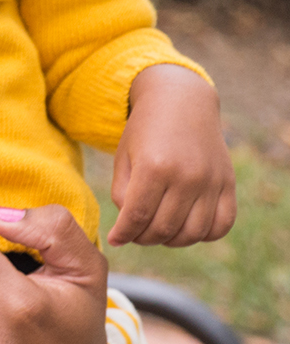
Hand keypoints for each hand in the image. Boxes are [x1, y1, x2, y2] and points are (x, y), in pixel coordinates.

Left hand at [109, 64, 235, 245]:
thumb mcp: (123, 156)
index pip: (137, 217)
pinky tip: (186, 227)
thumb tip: (129, 227)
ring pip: (192, 233)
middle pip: (164, 229)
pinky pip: (221, 225)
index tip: (115, 239)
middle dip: (143, 238)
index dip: (123, 234)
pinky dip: (203, 236)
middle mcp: (186, 177)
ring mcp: (211, 182)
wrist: (181, 102)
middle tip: (135, 234)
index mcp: (154, 167)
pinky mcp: (228, 184)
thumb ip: (122, 193)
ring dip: (171, 241)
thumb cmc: (144, 130)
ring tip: (157, 231)